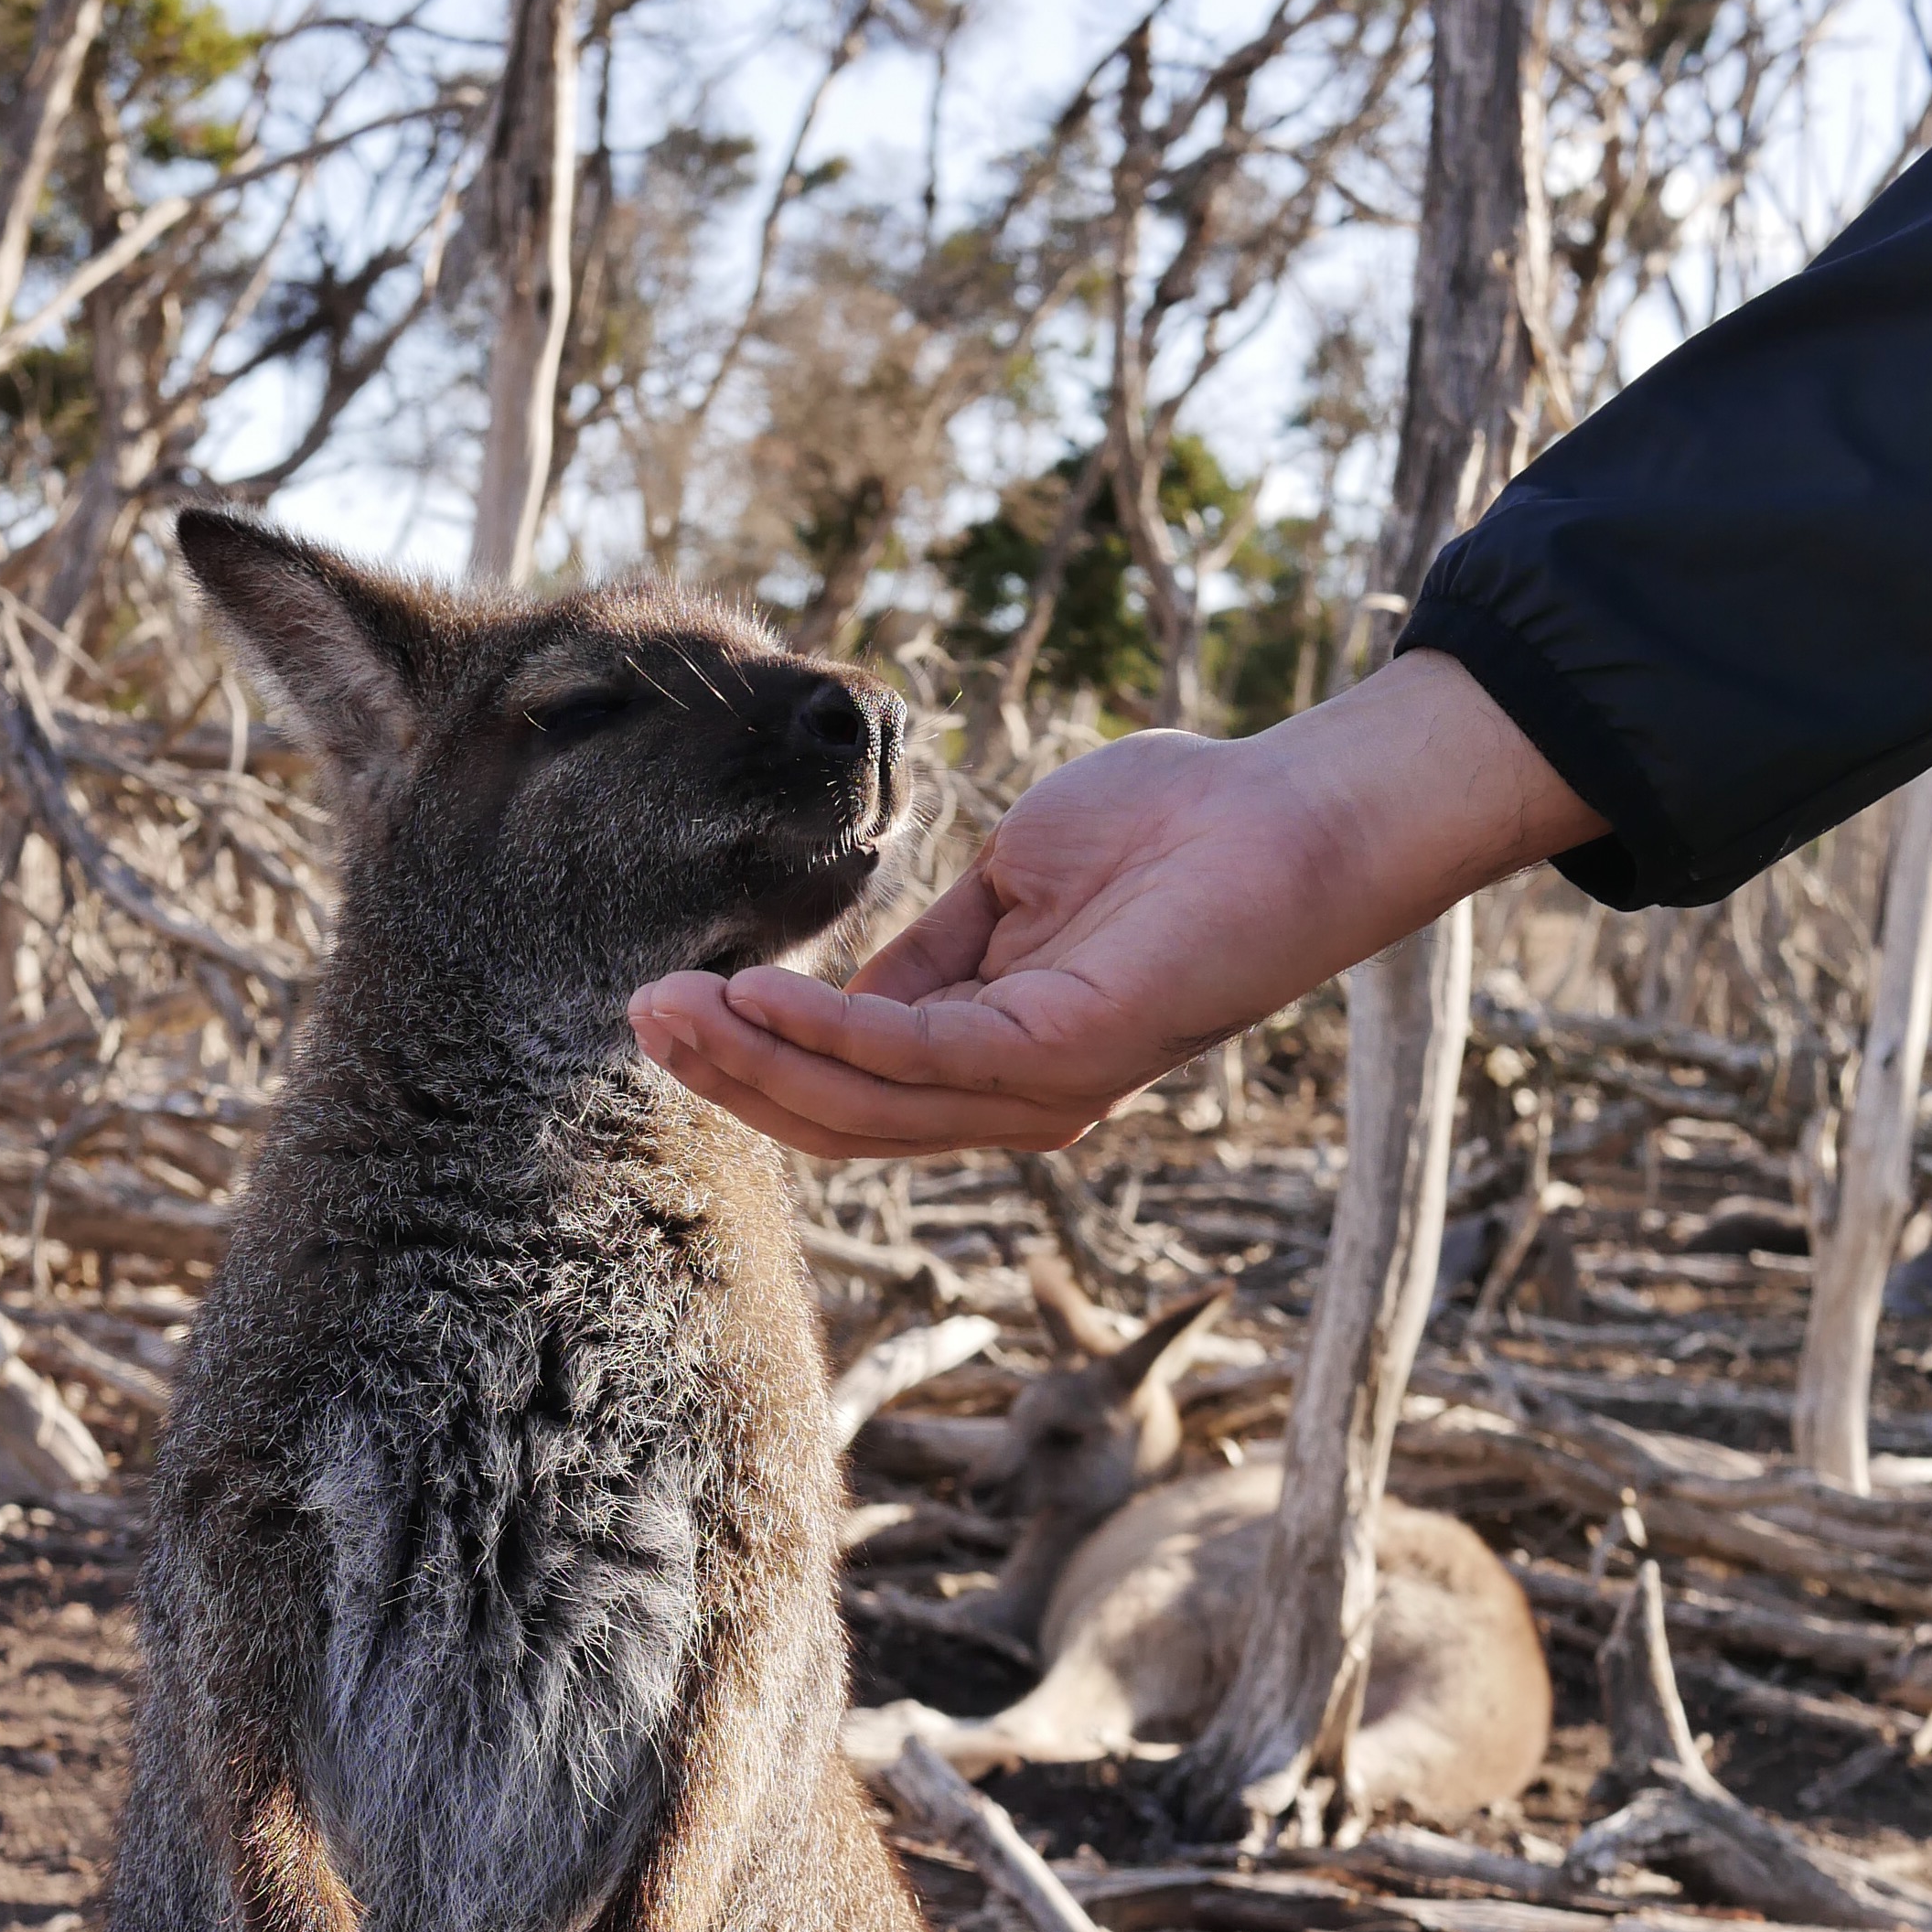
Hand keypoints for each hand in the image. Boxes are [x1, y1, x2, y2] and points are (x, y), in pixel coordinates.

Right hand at [629, 653, 1606, 1158]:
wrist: (1290, 812)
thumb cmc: (1173, 833)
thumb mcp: (1008, 891)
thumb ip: (924, 955)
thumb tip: (838, 989)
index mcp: (998, 1064)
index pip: (849, 1093)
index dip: (752, 1056)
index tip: (668, 1005)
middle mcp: (1016, 1099)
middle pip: (839, 1119)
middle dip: (729, 1072)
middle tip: (640, 1017)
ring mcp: (1041, 1090)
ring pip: (862, 1106)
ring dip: (754, 1059)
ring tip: (670, 1009)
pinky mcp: (1065, 1055)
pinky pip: (918, 1058)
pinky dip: (830, 1029)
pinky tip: (762, 996)